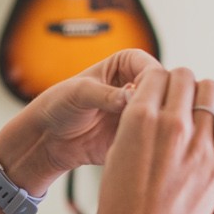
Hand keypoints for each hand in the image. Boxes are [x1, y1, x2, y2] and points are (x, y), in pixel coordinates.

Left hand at [0, 49, 160, 194]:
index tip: (145, 99)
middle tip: (146, 122)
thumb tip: (131, 96)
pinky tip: (140, 149)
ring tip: (140, 137)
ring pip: (162, 118)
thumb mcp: (80, 93)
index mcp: (127, 63)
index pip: (153, 69)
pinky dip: (150, 143)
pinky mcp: (138, 134)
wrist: (49, 136)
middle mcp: (138, 85)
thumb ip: (106, 94)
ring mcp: (140, 111)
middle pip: (164, 94)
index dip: (154, 84)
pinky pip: (152, 138)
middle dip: (158, 108)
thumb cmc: (59, 104)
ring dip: (156, 128)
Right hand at [63, 67, 213, 213]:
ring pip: (211, 92)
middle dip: (181, 86)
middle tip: (179, 104)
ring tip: (198, 116)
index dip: (158, 82)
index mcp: (140, 118)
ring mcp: (199, 143)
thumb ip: (138, 119)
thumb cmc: (121, 201)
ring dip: (203, 98)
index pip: (157, 73)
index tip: (160, 94)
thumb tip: (152, 100)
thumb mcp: (117, 149)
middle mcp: (172, 124)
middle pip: (185, 76)